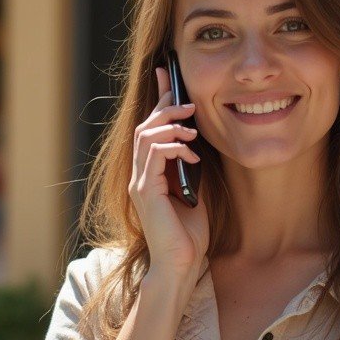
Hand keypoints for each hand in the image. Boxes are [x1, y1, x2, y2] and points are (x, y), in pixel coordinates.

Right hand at [128, 67, 210, 279]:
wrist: (181, 265)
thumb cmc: (189, 234)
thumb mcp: (196, 190)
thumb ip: (191, 166)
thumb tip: (199, 141)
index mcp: (149, 173)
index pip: (150, 128)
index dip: (158, 99)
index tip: (167, 74)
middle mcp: (139, 175)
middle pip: (145, 126)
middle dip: (166, 107)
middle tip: (190, 102)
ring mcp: (139, 183)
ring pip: (146, 136)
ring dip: (171, 125)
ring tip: (193, 127)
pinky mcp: (145, 191)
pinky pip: (154, 155)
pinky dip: (174, 147)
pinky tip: (192, 154)